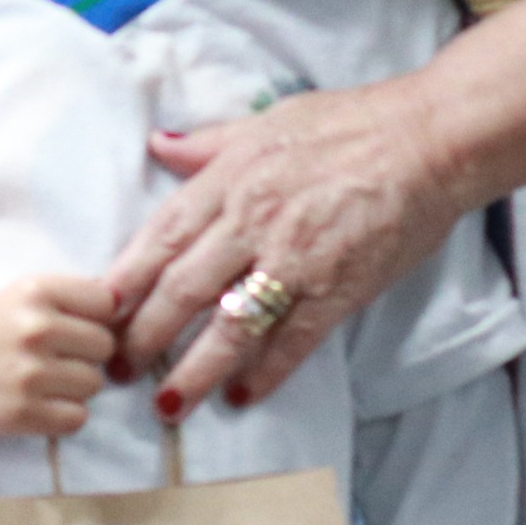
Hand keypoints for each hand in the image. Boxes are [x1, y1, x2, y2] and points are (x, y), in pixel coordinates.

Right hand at [0, 272, 117, 448]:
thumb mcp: (18, 296)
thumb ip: (67, 299)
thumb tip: (126, 309)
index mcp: (35, 289)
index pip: (107, 303)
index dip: (95, 318)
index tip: (74, 328)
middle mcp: (36, 327)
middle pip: (105, 346)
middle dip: (86, 356)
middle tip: (55, 359)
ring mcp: (31, 373)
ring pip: (95, 384)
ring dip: (75, 388)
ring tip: (43, 383)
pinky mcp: (24, 413)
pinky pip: (78, 418)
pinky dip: (63, 416)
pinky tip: (38, 405)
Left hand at [105, 80, 472, 412]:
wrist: (429, 141)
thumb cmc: (350, 123)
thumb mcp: (268, 121)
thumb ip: (210, 144)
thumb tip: (160, 144)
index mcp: (231, 179)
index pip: (162, 235)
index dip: (126, 277)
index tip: (96, 310)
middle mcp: (252, 221)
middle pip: (182, 288)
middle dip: (144, 335)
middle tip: (115, 370)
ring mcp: (294, 258)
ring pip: (229, 325)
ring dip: (194, 369)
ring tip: (168, 403)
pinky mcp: (338, 289)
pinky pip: (292, 340)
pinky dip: (266, 372)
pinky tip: (243, 396)